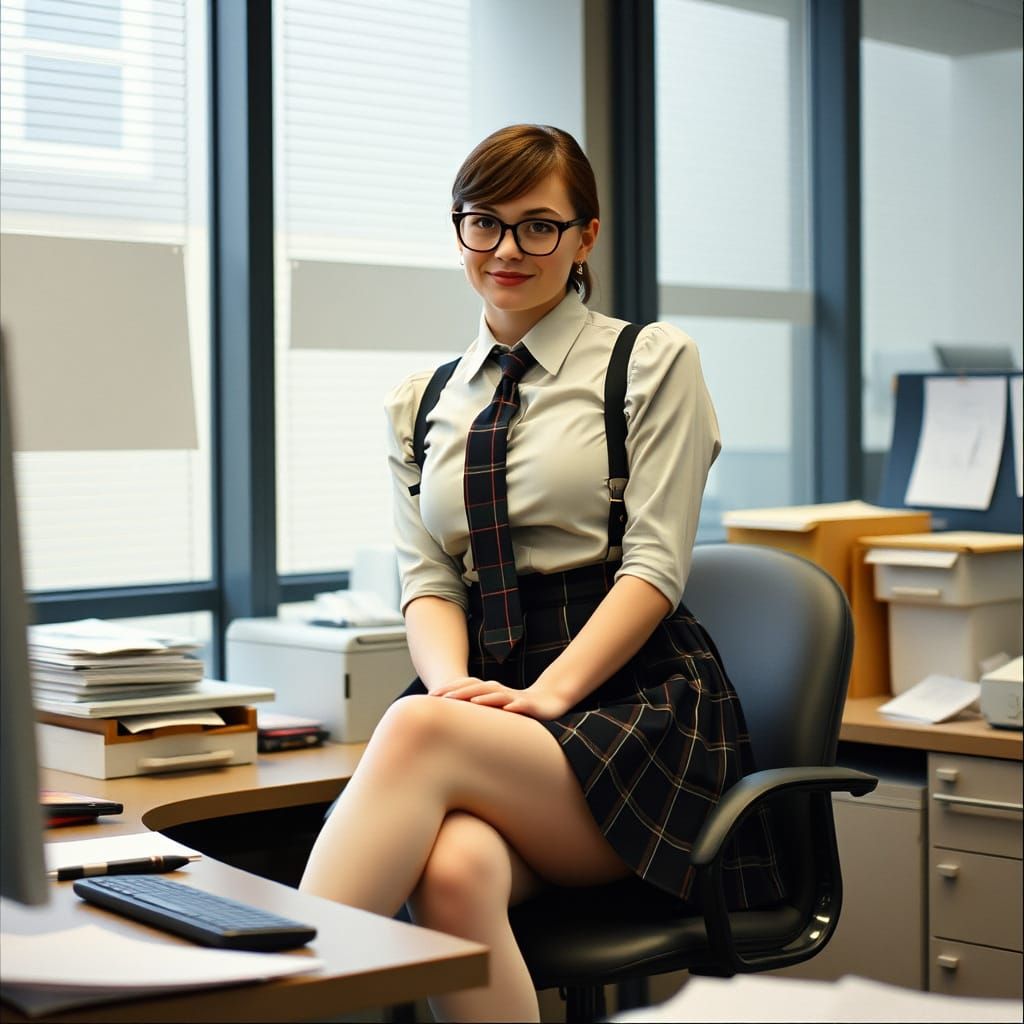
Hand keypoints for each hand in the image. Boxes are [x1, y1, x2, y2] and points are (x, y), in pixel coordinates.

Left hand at [432, 678, 570, 720]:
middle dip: (460, 692)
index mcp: (489, 691)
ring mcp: (514, 697)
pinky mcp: (529, 705)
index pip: (466, 686)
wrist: (549, 700)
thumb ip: (476, 711)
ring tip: (471, 702)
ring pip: (498, 695)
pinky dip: (514, 705)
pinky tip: (507, 709)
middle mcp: (500, 691)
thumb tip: (451, 719)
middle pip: (478, 688)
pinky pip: (521, 704)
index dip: (449, 689)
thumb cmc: (517, 706)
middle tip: (442, 698)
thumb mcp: (494, 709)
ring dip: (485, 697)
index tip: (431, 696)